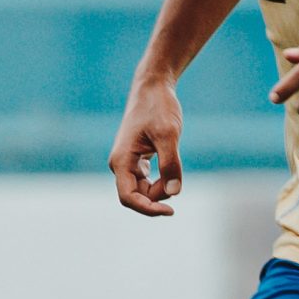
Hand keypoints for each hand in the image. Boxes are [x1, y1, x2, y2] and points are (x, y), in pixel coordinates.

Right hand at [108, 77, 183, 215]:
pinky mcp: (137, 159)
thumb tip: (174, 193)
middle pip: (138, 197)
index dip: (149, 209)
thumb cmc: (159, 107)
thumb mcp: (168, 134)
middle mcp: (120, 164)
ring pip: (143, 190)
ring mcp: (128, 162)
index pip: (129, 198)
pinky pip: (147, 181)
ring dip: (161, 189)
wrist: (153, 87)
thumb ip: (170, 164)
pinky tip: (171, 170)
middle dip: (158, 197)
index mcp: (121, 160)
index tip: (171, 211)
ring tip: (174, 165)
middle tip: (177, 179)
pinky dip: (161, 181)